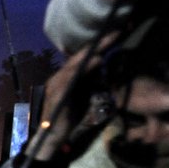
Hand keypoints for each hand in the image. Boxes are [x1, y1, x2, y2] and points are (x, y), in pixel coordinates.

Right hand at [31, 32, 116, 159]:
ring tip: (110, 40)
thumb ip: (90, 81)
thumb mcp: (83, 96)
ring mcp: (57, 83)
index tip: (117, 36)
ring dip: (94, 50)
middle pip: (81, 55)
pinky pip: (73, 76)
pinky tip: (97, 60)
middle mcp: (60, 76)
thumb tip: (101, 65)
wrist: (52, 136)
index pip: (84, 58)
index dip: (100, 46)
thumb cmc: (67, 118)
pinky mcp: (58, 92)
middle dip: (100, 43)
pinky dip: (86, 67)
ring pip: (77, 62)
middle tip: (117, 31)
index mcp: (66, 77)